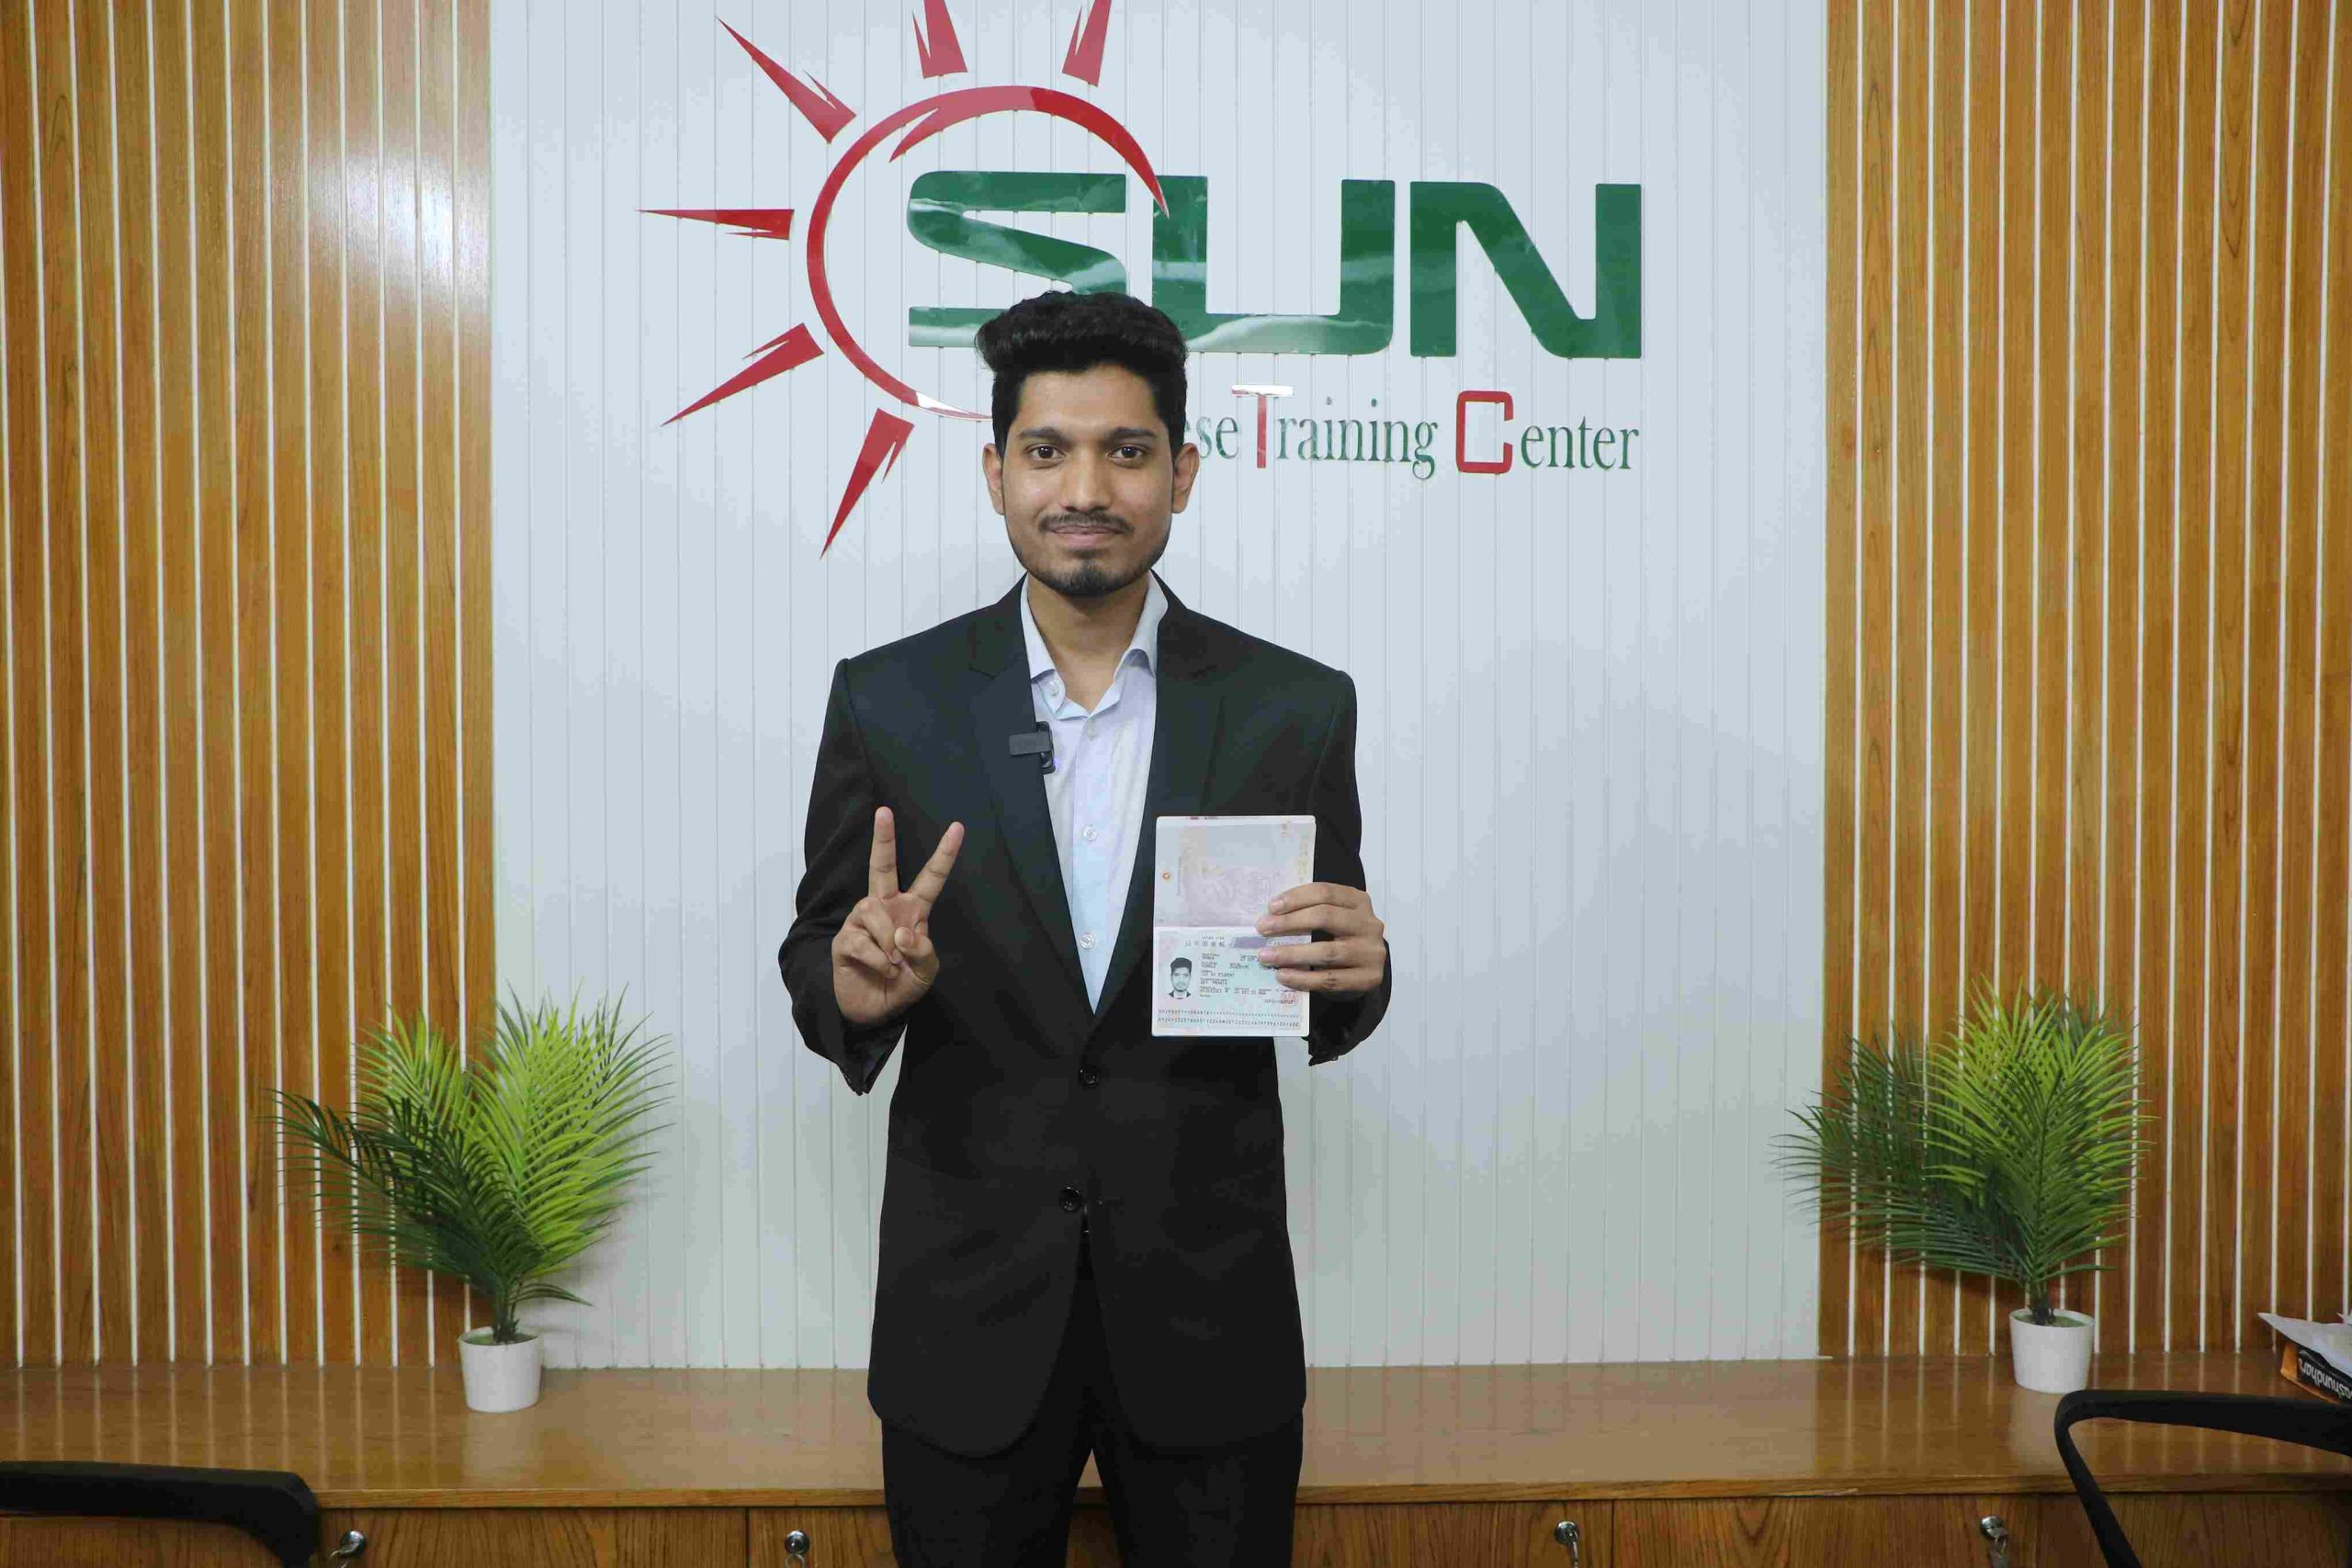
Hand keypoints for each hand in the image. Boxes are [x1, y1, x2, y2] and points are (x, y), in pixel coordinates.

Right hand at [833, 807, 964, 1025]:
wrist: (874, 1011)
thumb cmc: (902, 984)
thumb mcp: (926, 972)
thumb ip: (923, 951)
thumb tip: (902, 932)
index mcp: (912, 910)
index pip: (931, 878)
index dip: (944, 854)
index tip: (958, 827)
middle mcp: (886, 908)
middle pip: (882, 866)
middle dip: (883, 839)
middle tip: (884, 811)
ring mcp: (862, 921)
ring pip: (872, 909)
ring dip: (888, 940)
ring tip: (893, 962)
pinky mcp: (844, 940)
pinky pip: (861, 939)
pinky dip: (878, 959)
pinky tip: (881, 969)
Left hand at [1253, 882, 1386, 995]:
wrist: (1364, 973)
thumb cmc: (1341, 940)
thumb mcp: (1333, 920)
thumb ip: (1310, 913)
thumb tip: (1270, 916)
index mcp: (1359, 902)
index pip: (1326, 892)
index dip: (1297, 898)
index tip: (1271, 907)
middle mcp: (1369, 924)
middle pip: (1326, 917)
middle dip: (1289, 922)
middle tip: (1263, 928)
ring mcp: (1371, 953)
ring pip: (1327, 952)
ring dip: (1291, 954)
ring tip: (1267, 956)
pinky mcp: (1368, 979)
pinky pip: (1330, 979)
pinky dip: (1303, 978)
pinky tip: (1283, 975)